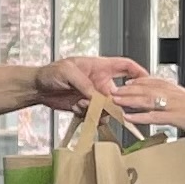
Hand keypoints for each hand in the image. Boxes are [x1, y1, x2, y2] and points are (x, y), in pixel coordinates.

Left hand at [36, 56, 150, 114]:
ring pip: (110, 109)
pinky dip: (89, 116)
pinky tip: (77, 108)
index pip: (125, 66)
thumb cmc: (50, 72)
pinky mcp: (87, 108)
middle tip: (106, 103)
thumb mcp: (67, 72)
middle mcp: (100, 83)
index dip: (138, 72)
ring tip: (82, 103)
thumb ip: (84, 83)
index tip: (146, 80)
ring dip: (98, 110)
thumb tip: (96, 97)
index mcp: (99, 67)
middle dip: (117, 101)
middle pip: (121, 94)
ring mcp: (95, 96)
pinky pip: (97, 117)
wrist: (38, 88)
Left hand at [110, 74, 184, 149]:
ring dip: (129, 99)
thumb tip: (171, 107)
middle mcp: (174, 95)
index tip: (127, 81)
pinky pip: (154, 116)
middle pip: (146, 89)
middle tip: (113, 90)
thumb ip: (179, 103)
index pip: (154, 82)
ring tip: (115, 100)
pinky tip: (129, 117)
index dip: (139, 81)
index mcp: (178, 91)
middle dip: (128, 89)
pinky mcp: (176, 117)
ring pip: (147, 99)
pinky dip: (140, 116)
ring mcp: (174, 105)